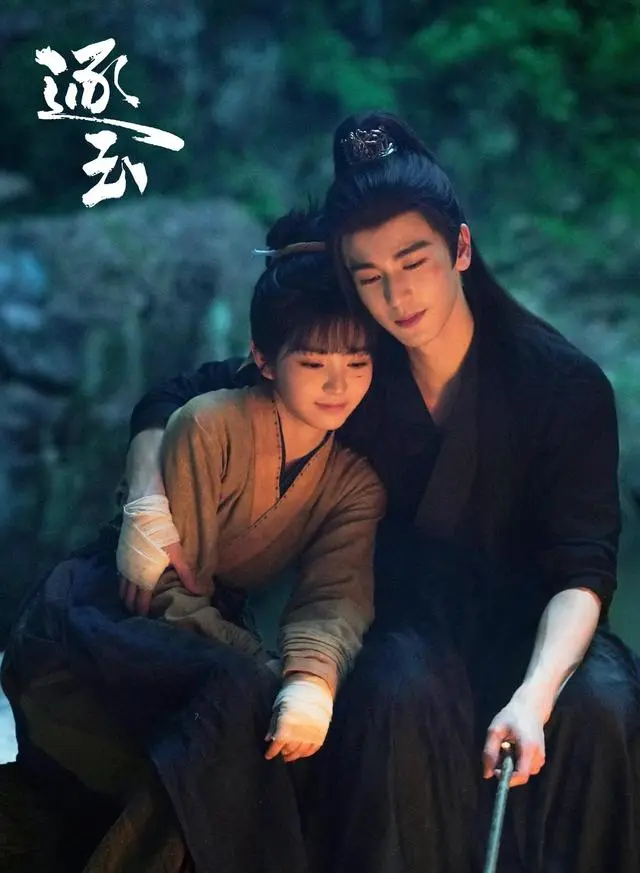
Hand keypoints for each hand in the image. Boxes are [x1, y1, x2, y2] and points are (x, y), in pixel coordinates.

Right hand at [117, 495, 197, 614]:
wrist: (142, 513)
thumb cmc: (161, 533)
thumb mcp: (176, 554)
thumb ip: (187, 574)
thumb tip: (202, 591)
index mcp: (144, 577)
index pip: (141, 602)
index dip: (143, 612)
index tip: (148, 620)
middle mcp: (130, 575)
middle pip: (128, 598)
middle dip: (133, 607)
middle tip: (140, 615)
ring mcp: (123, 566)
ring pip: (121, 589)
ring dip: (127, 597)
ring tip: (133, 603)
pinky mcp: (120, 557)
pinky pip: (119, 577)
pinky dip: (123, 585)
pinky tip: (128, 585)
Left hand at [265, 673, 332, 763]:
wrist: (312, 687)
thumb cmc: (292, 696)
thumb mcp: (279, 707)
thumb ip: (273, 724)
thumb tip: (267, 739)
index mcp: (286, 724)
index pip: (277, 744)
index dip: (272, 752)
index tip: (268, 756)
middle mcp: (299, 731)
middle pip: (289, 749)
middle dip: (283, 752)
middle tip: (280, 753)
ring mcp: (311, 733)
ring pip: (301, 751)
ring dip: (294, 755)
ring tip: (289, 755)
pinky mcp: (320, 733)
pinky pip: (313, 748)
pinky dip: (306, 753)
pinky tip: (302, 753)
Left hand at [483, 693, 545, 786]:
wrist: (530, 708)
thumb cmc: (511, 717)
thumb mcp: (495, 730)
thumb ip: (489, 752)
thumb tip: (487, 775)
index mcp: (528, 748)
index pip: (521, 775)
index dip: (507, 778)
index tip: (495, 770)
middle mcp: (538, 755)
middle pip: (522, 776)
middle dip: (508, 771)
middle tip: (500, 753)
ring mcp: (541, 757)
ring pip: (524, 773)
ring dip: (513, 766)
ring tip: (507, 747)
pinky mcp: (540, 757)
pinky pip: (527, 768)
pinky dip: (518, 763)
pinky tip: (514, 748)